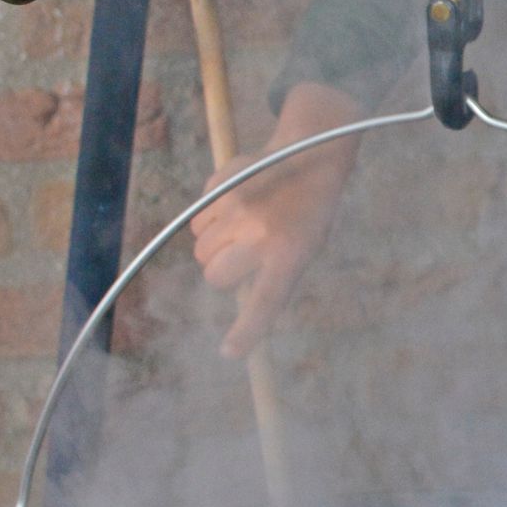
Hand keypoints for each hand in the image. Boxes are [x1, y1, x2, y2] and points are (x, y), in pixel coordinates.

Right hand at [190, 81, 359, 357]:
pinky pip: (197, 219)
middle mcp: (261, 234)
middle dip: (220, 272)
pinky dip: (209, 219)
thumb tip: (238, 308)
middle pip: (216, 276)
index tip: (229, 352)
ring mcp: (238, 208)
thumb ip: (272, 275)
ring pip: (202, 249)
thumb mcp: (305, 247)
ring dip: (215, 244)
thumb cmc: (307, 213)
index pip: (266, 302)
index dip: (247, 331)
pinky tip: (235, 203)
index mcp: (290, 254)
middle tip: (240, 256)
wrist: (309, 153)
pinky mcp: (220, 187)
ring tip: (242, 225)